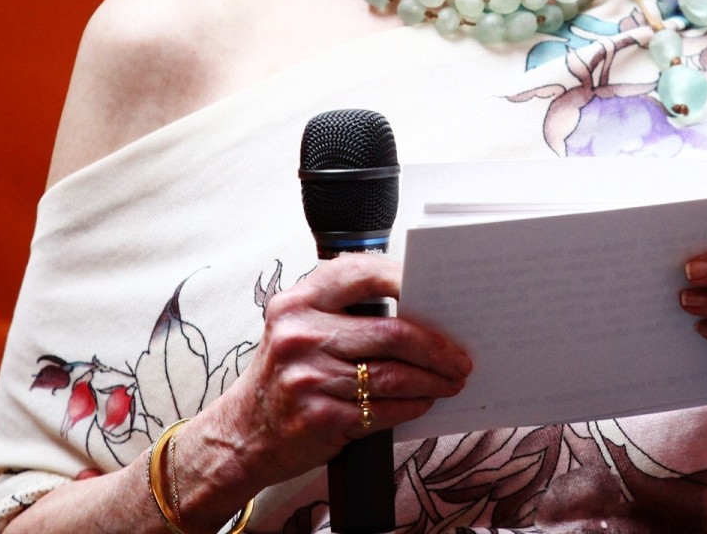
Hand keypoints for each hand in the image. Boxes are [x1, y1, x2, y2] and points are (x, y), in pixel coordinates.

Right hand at [195, 253, 472, 491]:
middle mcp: (300, 335)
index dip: (409, 281)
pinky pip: (384, 409)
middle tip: (462, 356)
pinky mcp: (320, 418)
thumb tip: (423, 307)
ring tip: (452, 381)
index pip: (364, 274)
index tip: (442, 293)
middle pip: (392, 332)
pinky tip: (423, 402)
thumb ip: (346, 311)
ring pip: (393, 375)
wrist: (244, 432)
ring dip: (433, 380)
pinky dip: (412, 405)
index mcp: (297, 302)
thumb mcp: (300, 328)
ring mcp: (308, 378)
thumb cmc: (286, 373)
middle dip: (438, 346)